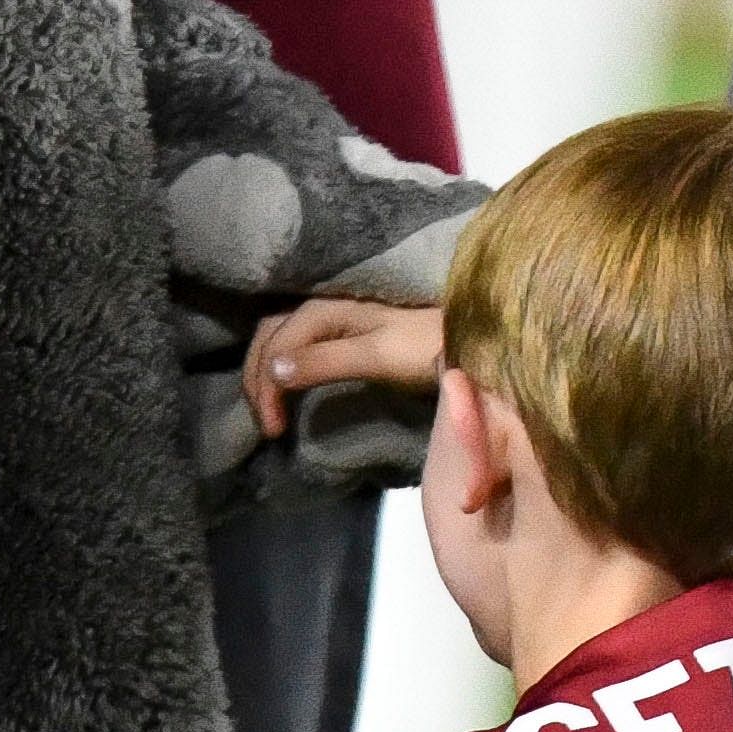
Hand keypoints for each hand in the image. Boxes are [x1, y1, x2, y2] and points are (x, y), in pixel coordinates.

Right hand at [241, 295, 444, 442]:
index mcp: (326, 306)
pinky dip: (287, 360)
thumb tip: (273, 371)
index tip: (274, 430)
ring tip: (271, 407)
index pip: (275, 345)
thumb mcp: (378, 354)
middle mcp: (325, 301)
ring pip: (283, 333)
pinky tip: (291, 382)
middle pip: (271, 334)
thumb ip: (327, 360)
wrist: (474, 328)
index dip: (265, 388)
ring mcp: (338, 309)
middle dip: (257, 377)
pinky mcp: (352, 321)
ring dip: (268, 367)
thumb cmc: (429, 342)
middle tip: (265, 422)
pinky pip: (303, 337)